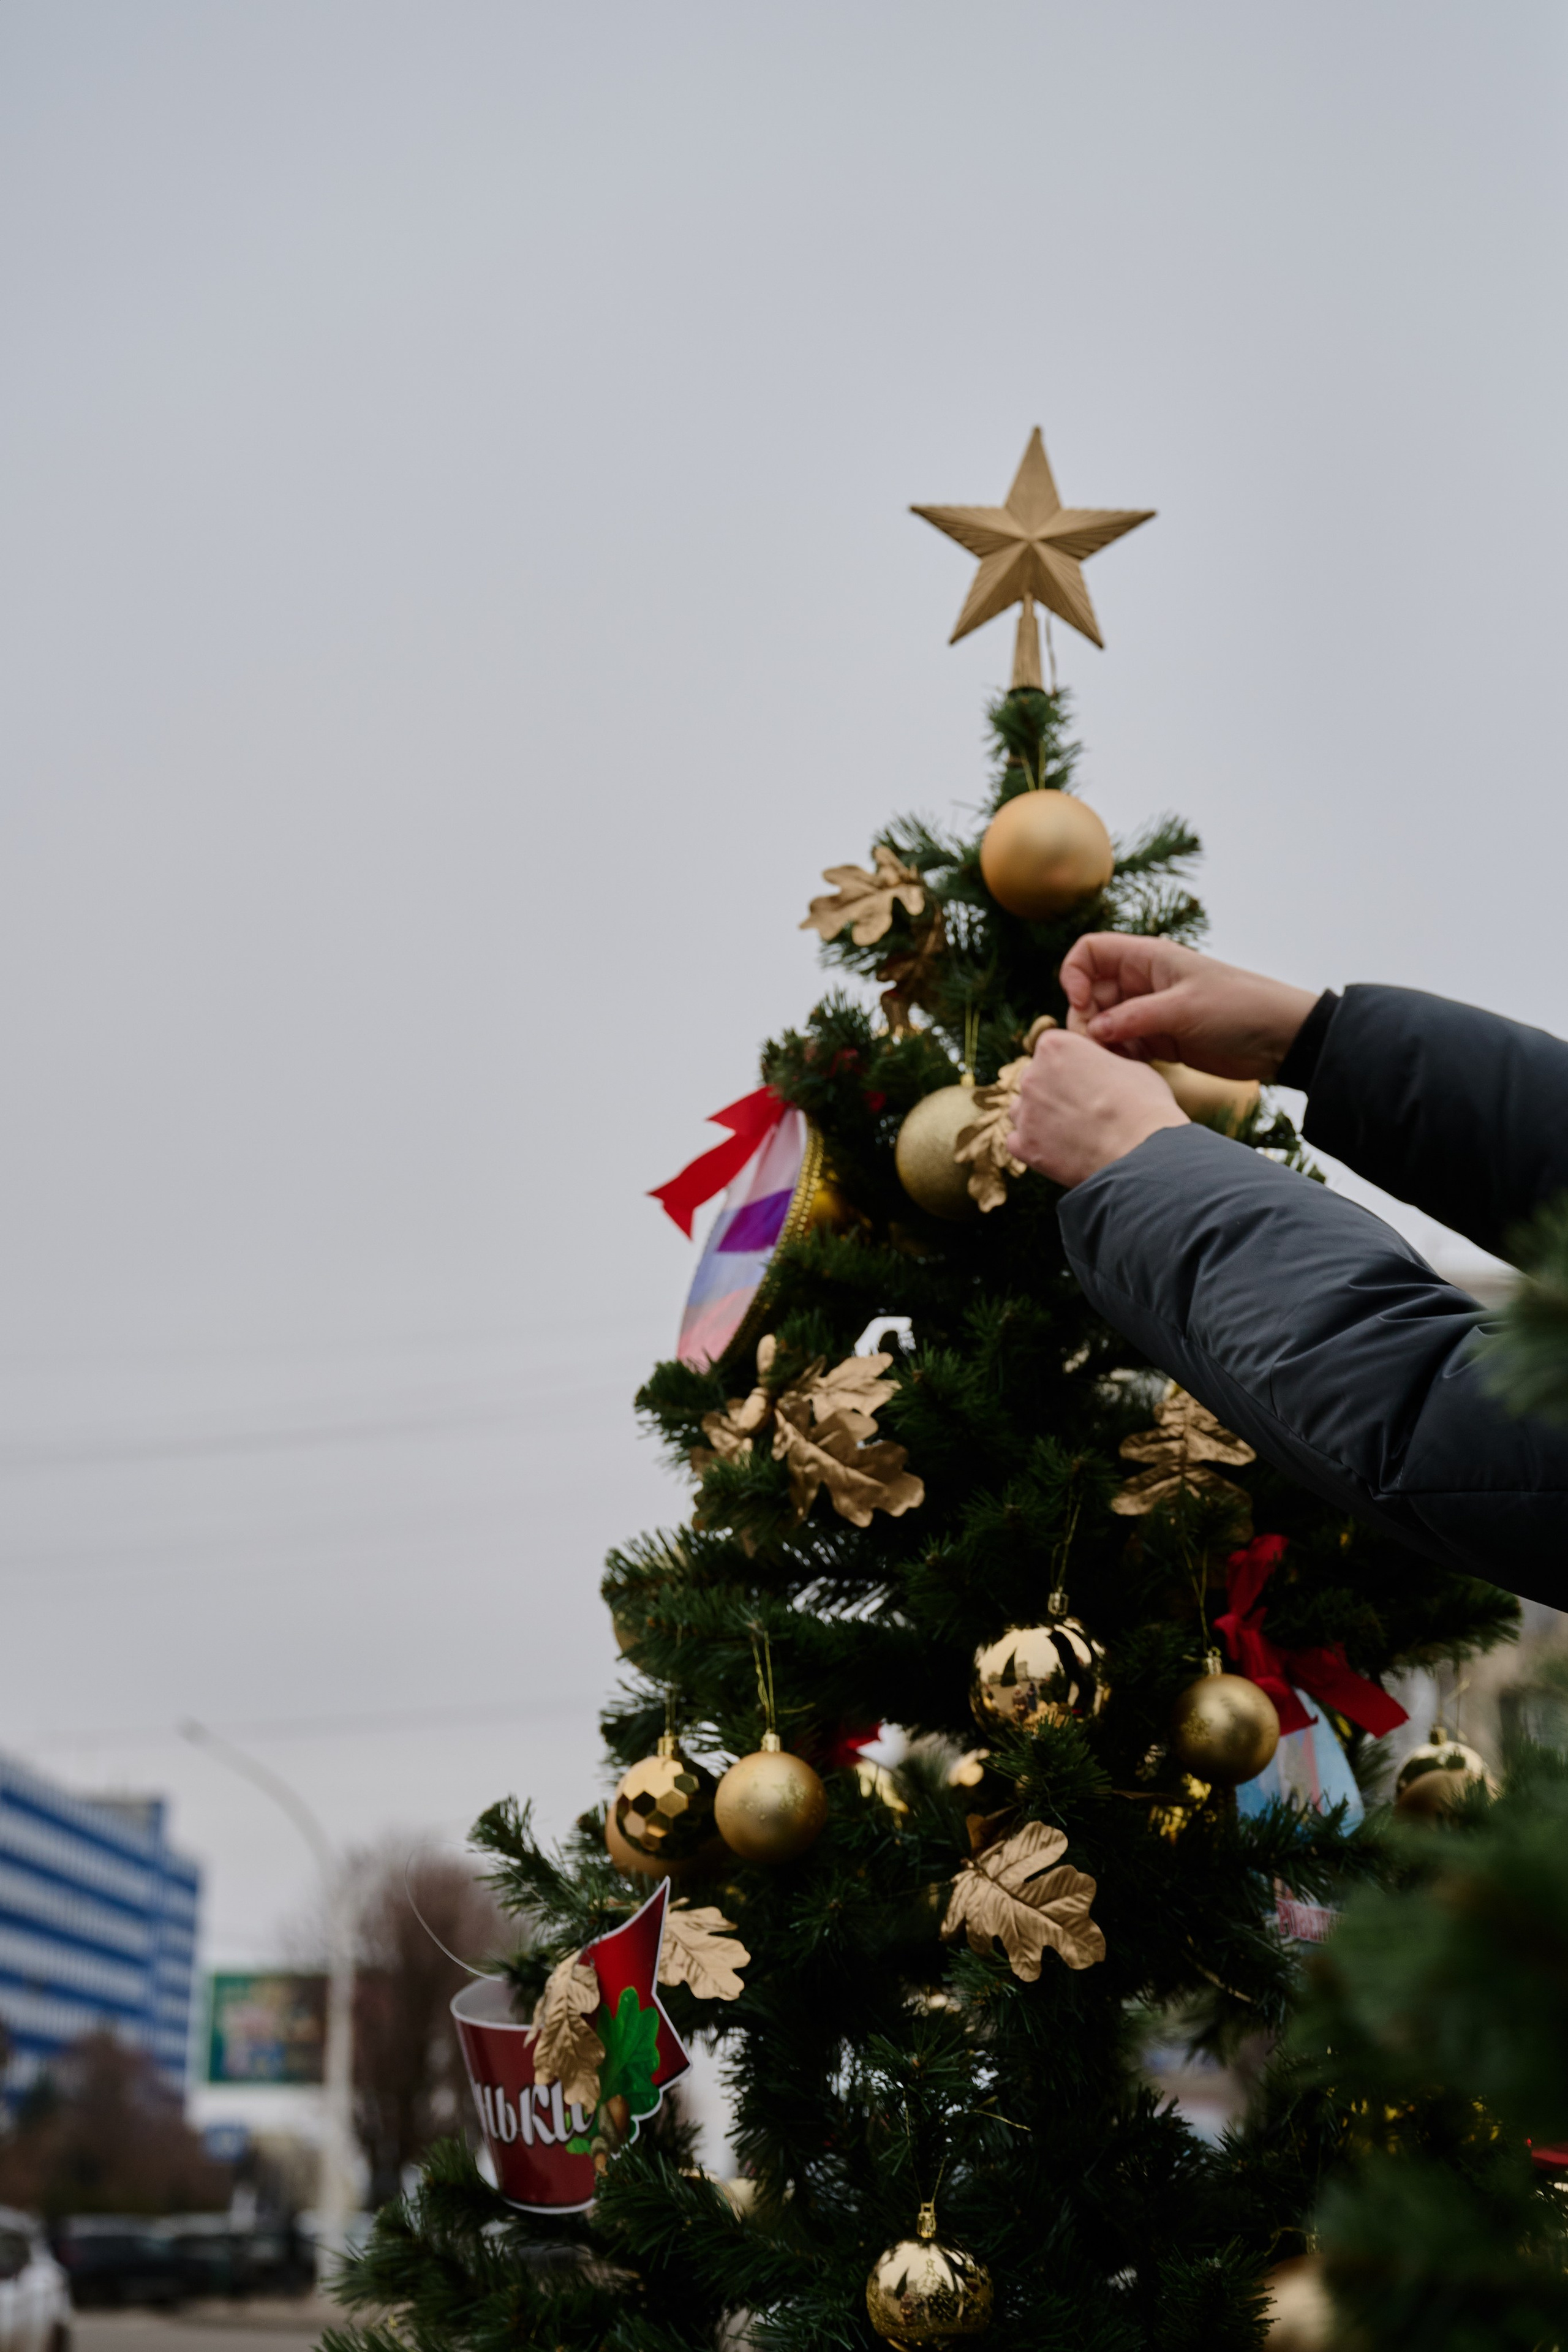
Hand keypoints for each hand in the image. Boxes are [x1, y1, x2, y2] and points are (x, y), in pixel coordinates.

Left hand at [1006, 1028, 1188, 1187]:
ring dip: (1041, 1117)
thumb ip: (1101, 1061)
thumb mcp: (1130, 1065)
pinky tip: (1061, 1150)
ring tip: (1074, 1131)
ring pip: (1023, 1109)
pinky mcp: (1024, 1146)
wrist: (1142, 1153)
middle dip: (1054, 1090)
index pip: (1052, 1048)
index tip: (1089, 1078)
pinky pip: (1018, 1141)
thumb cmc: (1144, 1105)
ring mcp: (1025, 1112)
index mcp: (1055, 1046)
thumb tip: (1098, 1068)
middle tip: (1086, 1108)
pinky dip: (1035, 1145)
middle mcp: (1032, 1074)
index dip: (1072, 1063)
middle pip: (1035, 1078)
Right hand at [1059, 934, 1318, 1079]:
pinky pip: (1123, 1047)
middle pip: (1090, 993)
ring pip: (1103, 1024)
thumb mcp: (1184, 1009)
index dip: (1074, 975)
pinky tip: (1128, 1072)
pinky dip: (1118, 1059)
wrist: (1282, 1039)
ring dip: (1100, 1044)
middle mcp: (1143, 983)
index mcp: (1148, 958)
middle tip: (1097, 1046)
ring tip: (1114, 1062)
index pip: (1090, 952)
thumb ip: (1134, 1018)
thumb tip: (1093, 1029)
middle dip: (1086, 1019)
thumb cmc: (1240, 1007)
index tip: (1081, 1004)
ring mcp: (1150, 1013)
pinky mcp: (1159, 1041)